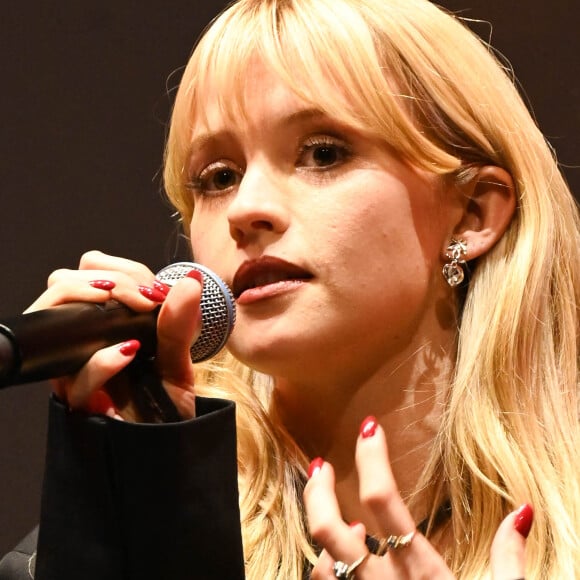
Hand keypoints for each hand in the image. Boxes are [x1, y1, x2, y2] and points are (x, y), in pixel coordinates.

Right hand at [26, 251, 201, 420]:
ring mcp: (76, 370)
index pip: (92, 271)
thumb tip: (190, 280)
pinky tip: (128, 353)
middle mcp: (84, 342)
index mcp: (107, 325)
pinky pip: (78, 378)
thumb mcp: (179, 360)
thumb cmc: (167, 406)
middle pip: (63, 285)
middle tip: (145, 297)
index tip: (154, 287)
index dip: (121, 270)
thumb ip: (181, 324)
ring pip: (59, 321)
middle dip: (108, 279)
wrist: (167, 449)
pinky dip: (102, 361)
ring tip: (137, 308)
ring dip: (93, 302)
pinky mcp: (80, 402)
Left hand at [304, 416, 530, 578]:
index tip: (368, 427)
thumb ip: (510, 557)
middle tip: (321, 465)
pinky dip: (327, 573)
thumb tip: (521, 510)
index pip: (384, 499)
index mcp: (422, 571)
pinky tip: (337, 563)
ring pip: (321, 563)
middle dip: (317, 490)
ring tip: (329, 513)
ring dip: (321, 535)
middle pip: (330, 528)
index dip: (371, 457)